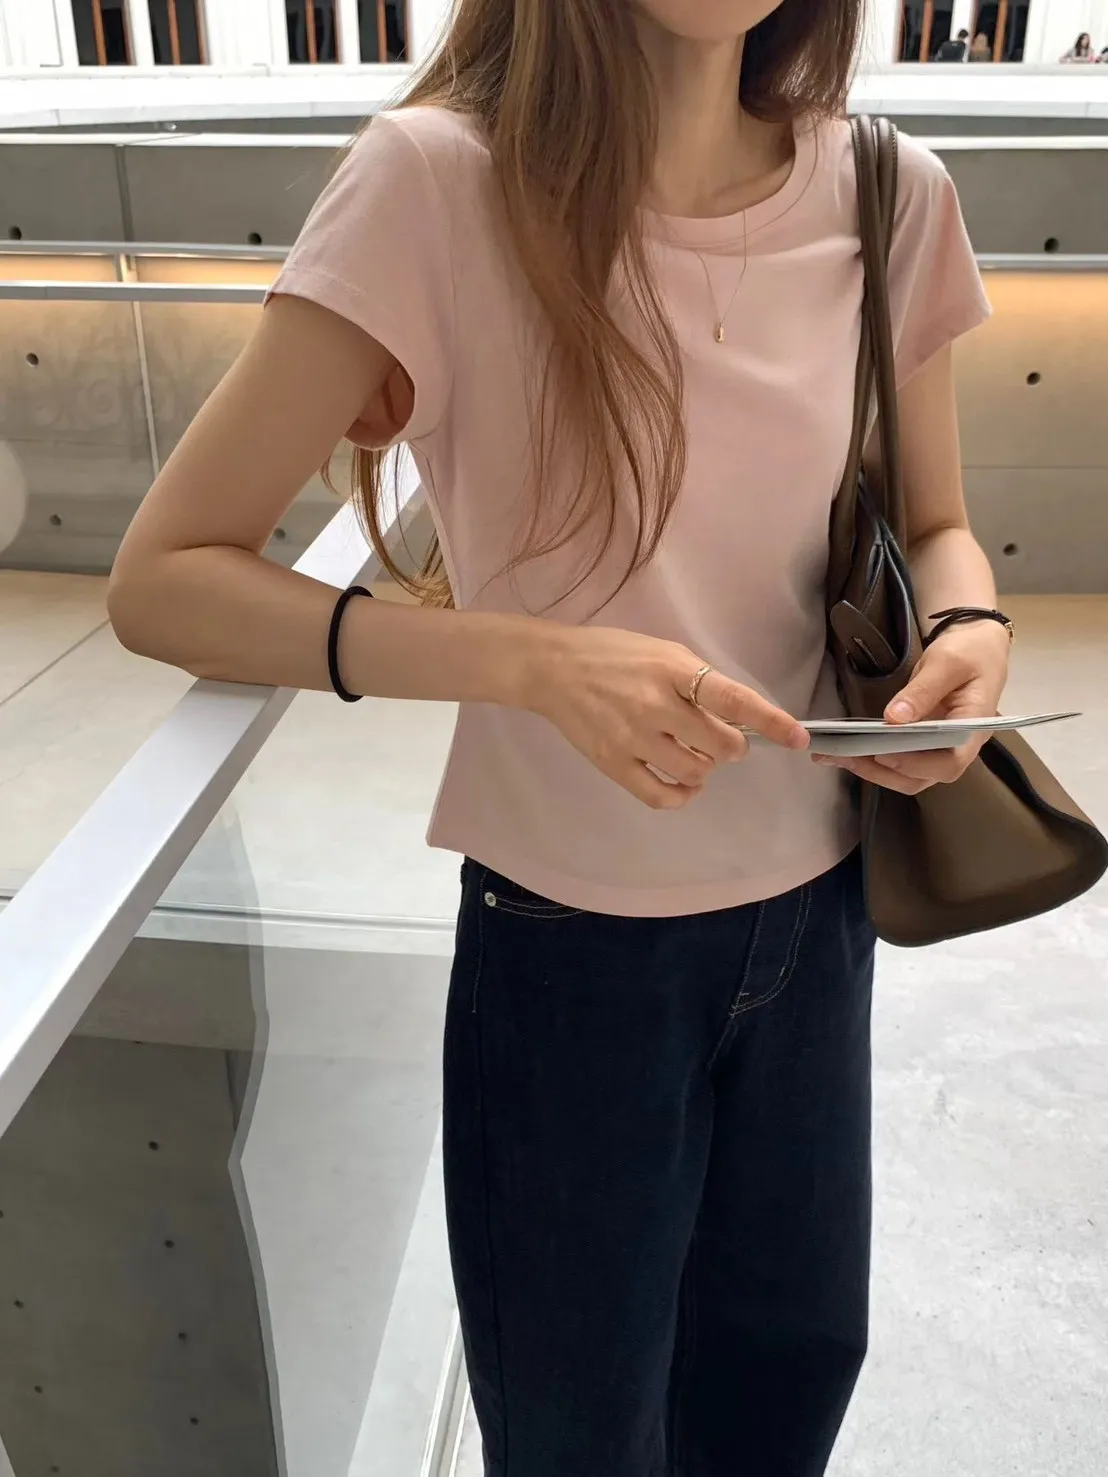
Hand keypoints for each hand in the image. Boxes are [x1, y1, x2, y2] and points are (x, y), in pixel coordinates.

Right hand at [529, 625, 808, 809]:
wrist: (553, 669)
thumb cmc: (614, 655)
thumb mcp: (663, 653)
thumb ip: (699, 682)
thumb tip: (736, 719)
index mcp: (672, 670)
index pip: (733, 700)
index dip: (770, 721)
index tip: (797, 738)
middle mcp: (655, 705)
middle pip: (720, 745)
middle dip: (731, 747)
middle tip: (717, 739)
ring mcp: (632, 738)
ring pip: (696, 773)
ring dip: (705, 768)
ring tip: (690, 753)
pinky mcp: (613, 764)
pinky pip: (662, 796)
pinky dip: (682, 795)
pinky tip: (680, 782)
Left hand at [813, 620, 1010, 794]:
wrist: (978, 646)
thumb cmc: (970, 651)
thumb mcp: (946, 662)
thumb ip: (923, 690)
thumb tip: (894, 719)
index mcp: (974, 728)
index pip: (950, 762)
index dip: (916, 764)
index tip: (883, 752)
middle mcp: (960, 747)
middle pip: (924, 777)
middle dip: (884, 771)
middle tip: (846, 756)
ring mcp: (942, 749)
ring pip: (910, 776)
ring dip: (875, 770)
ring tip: (839, 756)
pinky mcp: (925, 744)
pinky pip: (902, 761)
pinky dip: (876, 761)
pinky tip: (850, 752)